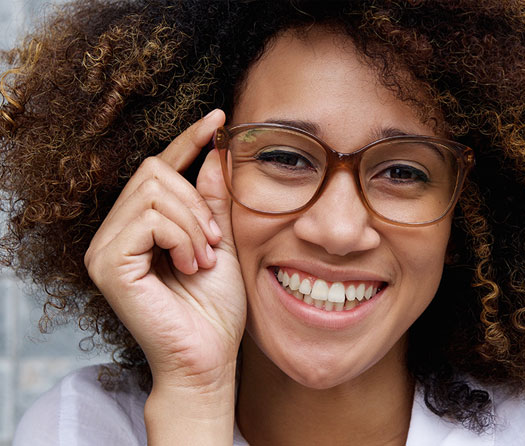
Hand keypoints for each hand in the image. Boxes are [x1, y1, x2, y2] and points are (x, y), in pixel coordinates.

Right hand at [84, 109, 245, 393]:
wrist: (209, 358)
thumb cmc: (215, 307)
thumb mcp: (221, 241)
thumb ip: (213, 200)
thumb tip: (216, 152)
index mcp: (139, 226)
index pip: (159, 169)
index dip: (188, 141)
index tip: (220, 118)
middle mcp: (114, 233)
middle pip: (154, 172)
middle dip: (196, 202)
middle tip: (213, 242)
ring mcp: (105, 248)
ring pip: (154, 192)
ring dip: (192, 224)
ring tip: (202, 259)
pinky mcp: (107, 264)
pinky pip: (149, 219)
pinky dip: (181, 237)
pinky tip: (189, 265)